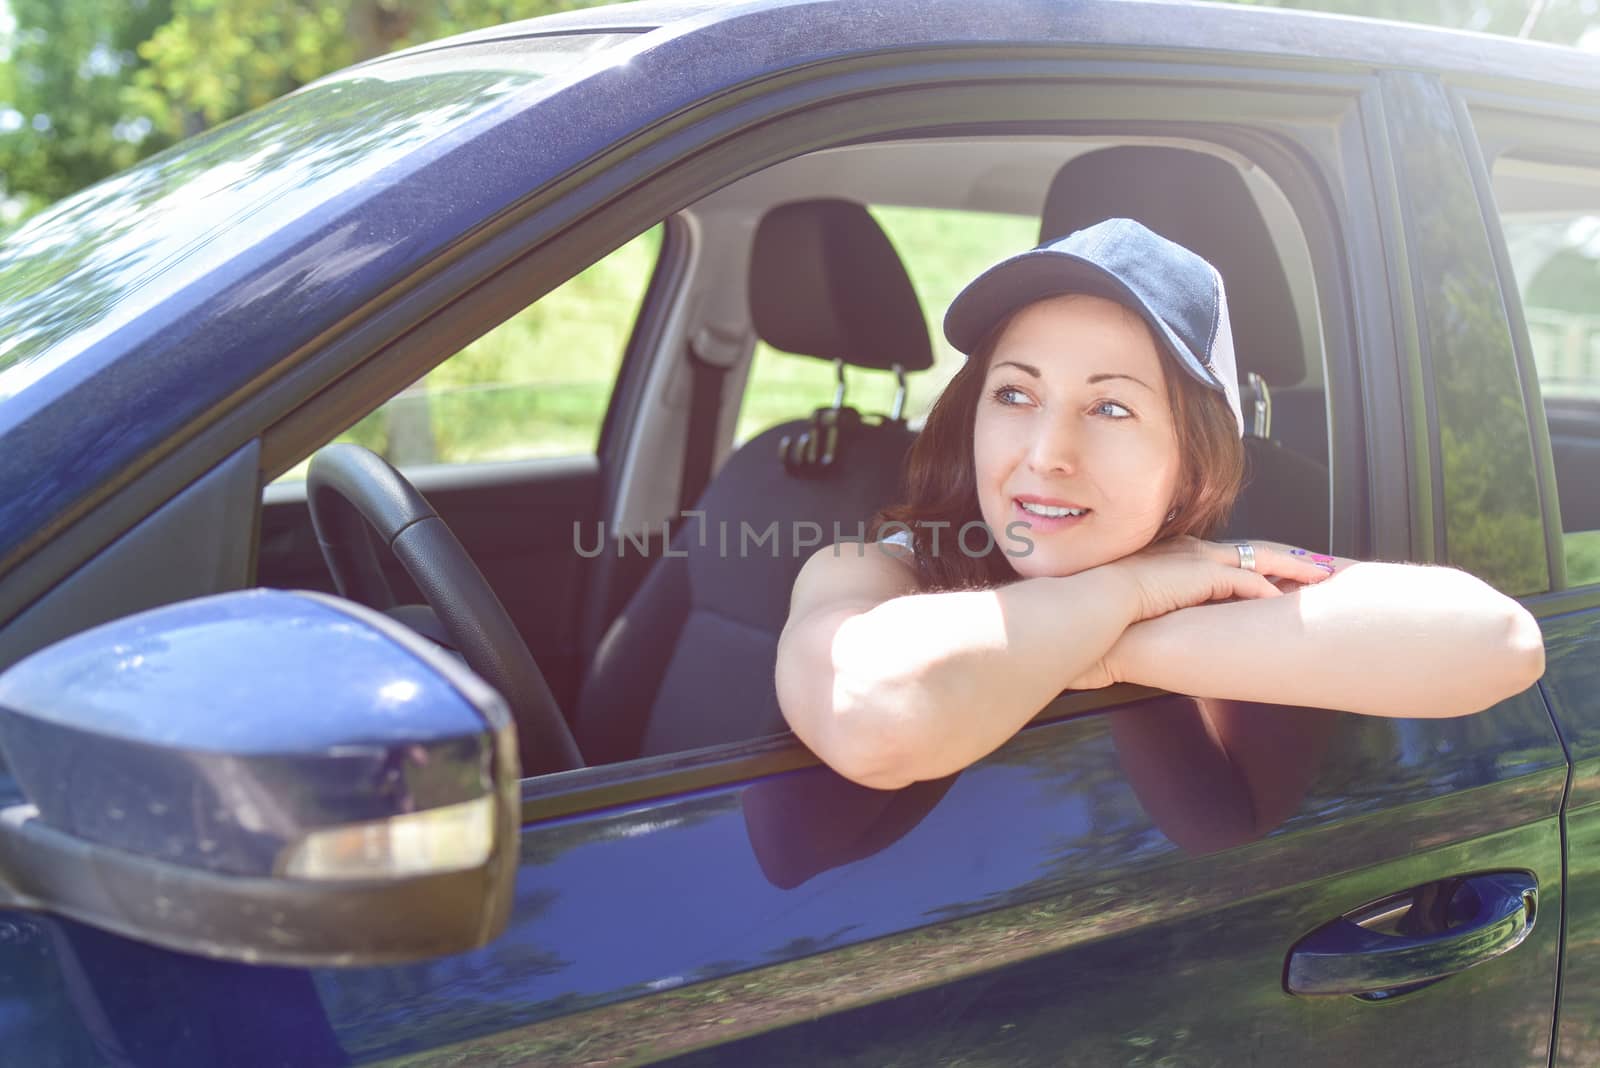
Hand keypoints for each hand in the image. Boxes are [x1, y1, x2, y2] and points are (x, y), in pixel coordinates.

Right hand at [1101, 535, 1333, 623]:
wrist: (1098, 599)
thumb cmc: (1105, 604)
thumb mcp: (1133, 598)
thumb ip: (1151, 603)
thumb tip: (1152, 623)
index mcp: (1174, 553)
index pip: (1224, 554)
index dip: (1253, 559)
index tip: (1273, 567)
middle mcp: (1191, 550)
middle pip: (1251, 548)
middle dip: (1285, 556)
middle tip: (1314, 564)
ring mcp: (1199, 559)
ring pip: (1259, 559)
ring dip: (1290, 569)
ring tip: (1316, 579)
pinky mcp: (1205, 575)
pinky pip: (1249, 581)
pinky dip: (1269, 591)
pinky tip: (1286, 602)